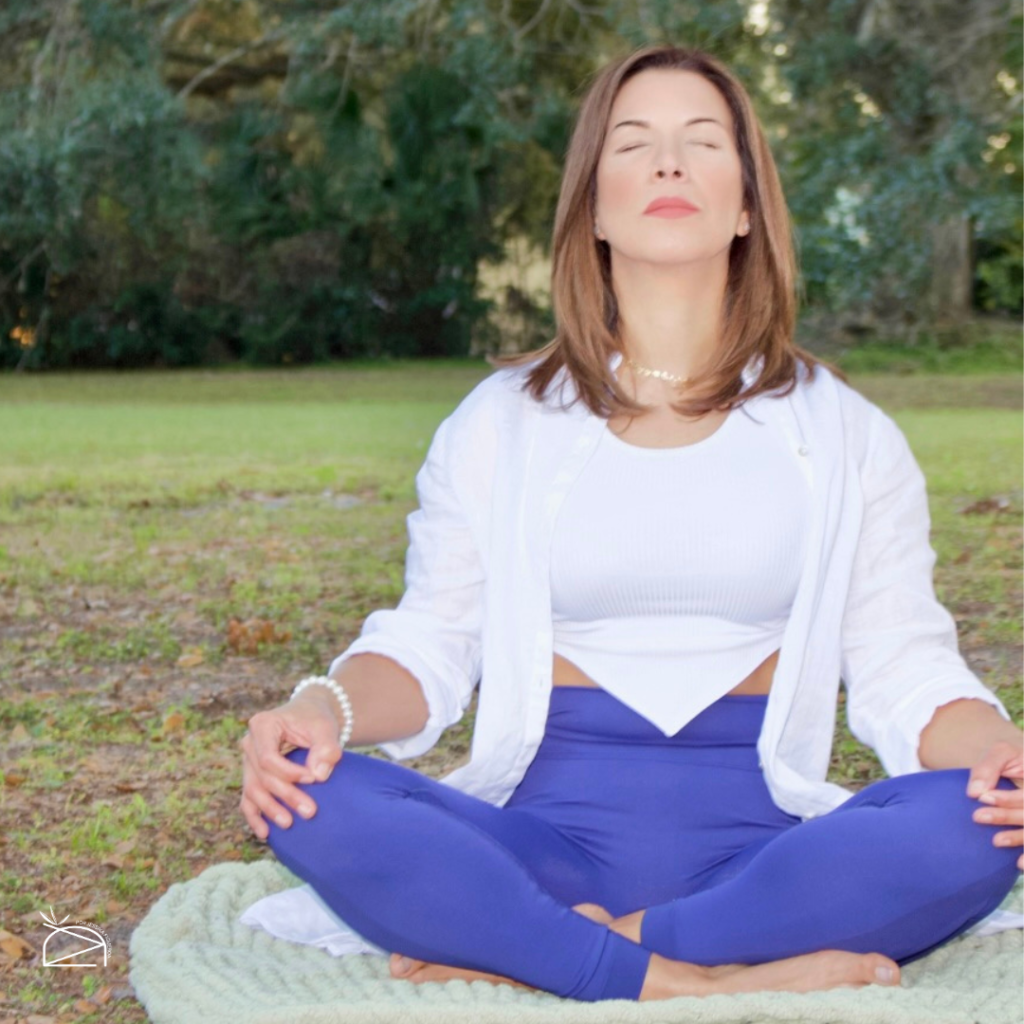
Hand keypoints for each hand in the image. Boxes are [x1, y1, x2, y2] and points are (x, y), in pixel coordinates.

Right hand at [239, 690, 343, 839]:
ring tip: (289, 824)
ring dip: (270, 810)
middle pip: (262, 776)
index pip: (268, 758)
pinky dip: (254, 816)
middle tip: (310, 812)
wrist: (309, 715)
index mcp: (262, 725)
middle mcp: (249, 743)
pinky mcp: (252, 774)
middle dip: (285, 796)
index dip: (289, 773)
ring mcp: (247, 760)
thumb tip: (319, 775)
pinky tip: (265, 833)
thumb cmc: (316, 720)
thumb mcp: (325, 727)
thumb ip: (326, 748)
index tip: (313, 779)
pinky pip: (248, 798)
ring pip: (253, 790)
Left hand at [967, 739, 1023, 870]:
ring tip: (995, 841)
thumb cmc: (1013, 761)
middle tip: (978, 817)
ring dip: (1018, 838)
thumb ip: (989, 767)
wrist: (1022, 770)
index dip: (1007, 798)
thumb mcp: (1003, 753)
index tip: (982, 797)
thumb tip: (974, 792)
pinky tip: (1018, 864)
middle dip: (1006, 816)